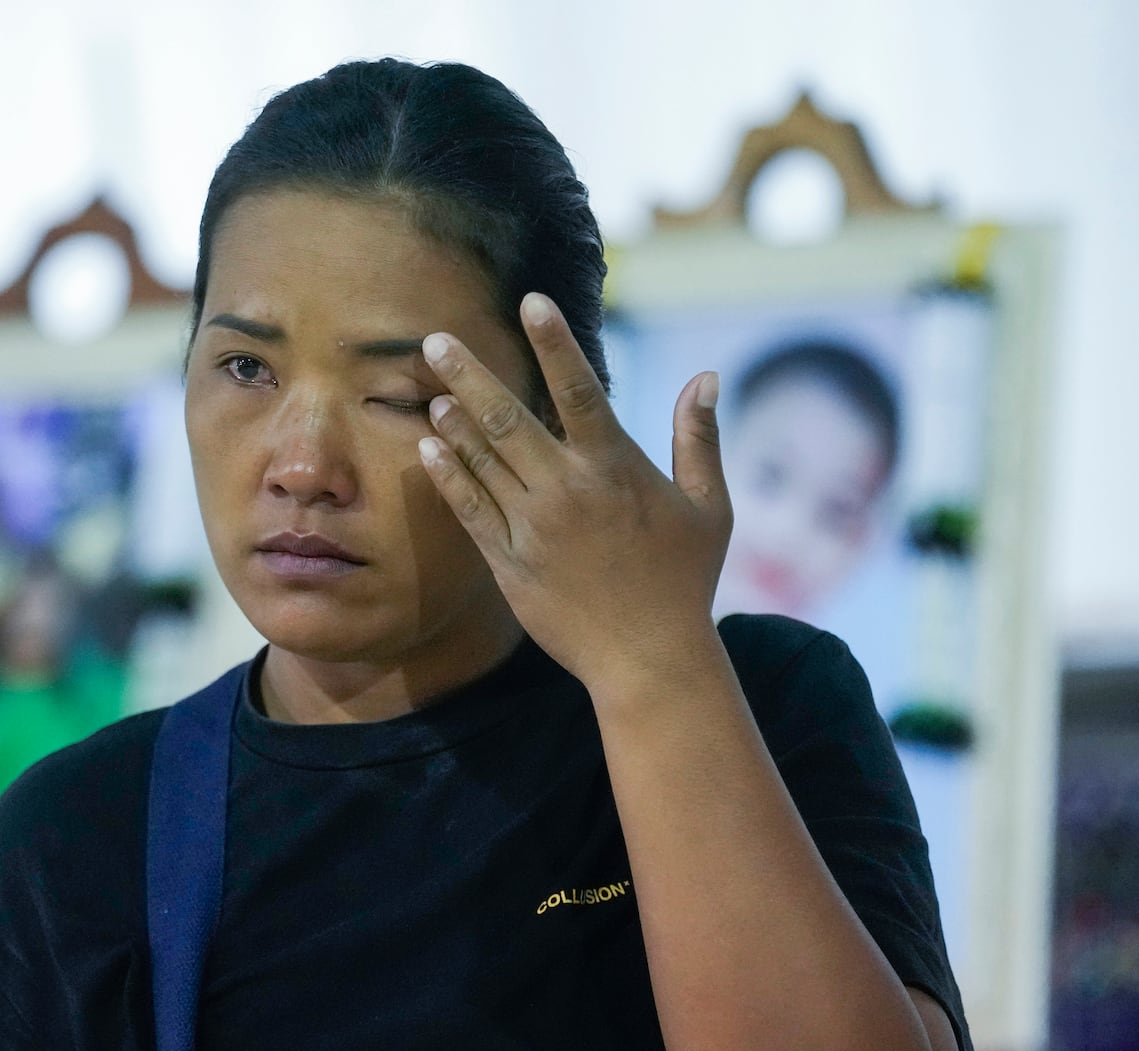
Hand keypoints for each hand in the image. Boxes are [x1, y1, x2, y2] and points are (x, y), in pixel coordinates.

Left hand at [417, 292, 732, 691]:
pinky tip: (429, 447)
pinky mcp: (510, 563)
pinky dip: (449, 475)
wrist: (649, 660)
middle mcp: (569, 491)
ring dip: (454, 420)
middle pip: (510, 419)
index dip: (554, 342)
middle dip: (471, 374)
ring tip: (431, 387)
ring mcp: (534, 528)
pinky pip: (471, 509)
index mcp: (616, 469)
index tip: (531, 301)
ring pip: (483, 461)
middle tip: (437, 338)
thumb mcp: (709, 507)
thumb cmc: (685, 581)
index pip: (581, 389)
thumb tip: (706, 376)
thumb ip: (699, 438)